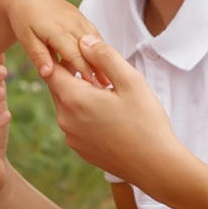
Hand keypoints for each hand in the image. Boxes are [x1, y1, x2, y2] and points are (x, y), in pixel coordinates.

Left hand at [0, 0, 103, 81]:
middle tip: (105, 86)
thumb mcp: (26, 39)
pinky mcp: (80, 16)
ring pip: (95, 40)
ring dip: (101, 58)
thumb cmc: (23, 18)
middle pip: (90, 49)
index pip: (76, 54)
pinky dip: (98, 47)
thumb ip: (39, 56)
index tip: (93, 85)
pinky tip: (100, 60)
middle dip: (98, 67)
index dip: (85, 70)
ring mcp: (78, 18)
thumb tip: (48, 74)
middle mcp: (72, 22)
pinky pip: (93, 33)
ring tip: (107, 76)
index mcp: (58, 29)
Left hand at [42, 38, 187, 190]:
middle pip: (58, 87)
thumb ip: (105, 56)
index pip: (52, 69)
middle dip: (72, 73)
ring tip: (107, 90)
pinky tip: (110, 113)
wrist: (155, 166)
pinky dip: (86, 113)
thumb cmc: (146, 122)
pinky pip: (76, 123)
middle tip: (97, 66)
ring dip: (80, 94)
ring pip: (67, 105)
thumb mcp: (130, 81)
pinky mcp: (81, 150)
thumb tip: (84, 41)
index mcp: (74, 100)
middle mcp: (66, 120)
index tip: (78, 49)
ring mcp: (72, 137)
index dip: (62, 55)